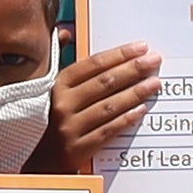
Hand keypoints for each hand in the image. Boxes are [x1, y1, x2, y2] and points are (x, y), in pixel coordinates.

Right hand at [48, 43, 162, 172]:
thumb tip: (65, 33)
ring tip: (155, 83)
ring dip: (135, 93)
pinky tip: (142, 109)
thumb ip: (61, 63)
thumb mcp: (50, 91)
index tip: (141, 47)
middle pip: (105, 82)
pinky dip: (127, 118)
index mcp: (57, 86)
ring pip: (109, 106)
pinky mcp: (79, 149)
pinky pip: (109, 130)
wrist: (37, 160)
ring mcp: (70, 128)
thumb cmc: (49, 120)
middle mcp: (62, 104)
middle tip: (154, 60)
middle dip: (133, 69)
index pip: (93, 64)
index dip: (119, 54)